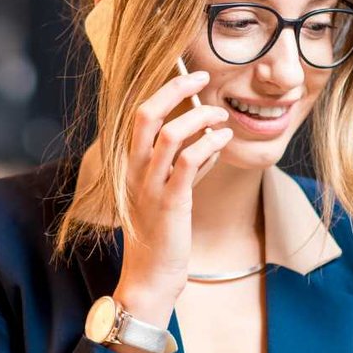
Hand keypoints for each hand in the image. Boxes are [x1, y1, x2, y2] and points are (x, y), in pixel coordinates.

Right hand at [112, 70, 231, 326]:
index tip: (189, 76)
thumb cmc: (160, 235)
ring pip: (170, 134)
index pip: (138, 114)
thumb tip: (209, 137)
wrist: (149, 276)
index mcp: (129, 165)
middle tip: (203, 77)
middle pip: (146, 114)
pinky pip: (188, 162)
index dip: (163, 89)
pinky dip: (208, 144)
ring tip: (221, 114)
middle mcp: (133, 170)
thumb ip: (183, 164)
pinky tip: (223, 139)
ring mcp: (149, 186)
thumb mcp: (167, 192)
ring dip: (200, 117)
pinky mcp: (170, 203)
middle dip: (176, 88)